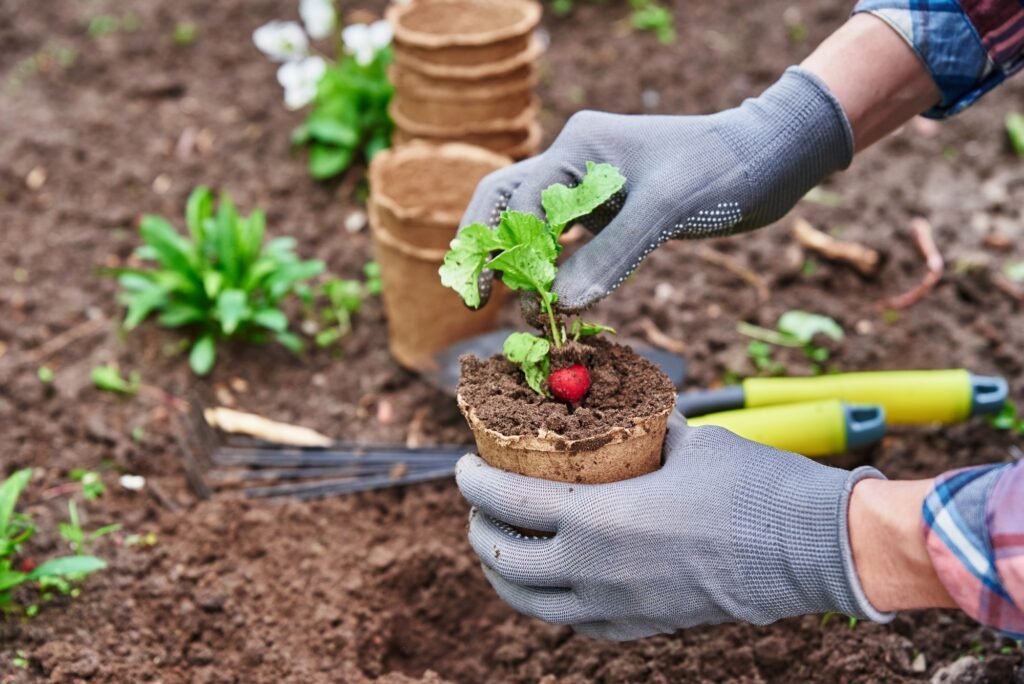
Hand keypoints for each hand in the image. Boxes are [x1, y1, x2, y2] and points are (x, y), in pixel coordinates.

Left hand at [455, 413, 891, 640]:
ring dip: (504, 574)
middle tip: (479, 506)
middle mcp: (595, 573)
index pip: (508, 502)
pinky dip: (550, 600)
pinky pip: (575, 621)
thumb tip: (631, 416)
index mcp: (598, 521)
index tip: (464, 466)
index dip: (474, 483)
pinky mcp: (643, 628)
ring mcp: (618, 609)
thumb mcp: (690, 443)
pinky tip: (555, 580)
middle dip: (479, 531)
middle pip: (505, 561)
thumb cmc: (753, 486)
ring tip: (502, 547)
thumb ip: (647, 434)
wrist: (812, 549)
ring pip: (531, 604)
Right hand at [459, 66, 852, 310]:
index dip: (519, 254)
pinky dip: (551, 267)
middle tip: (477, 299)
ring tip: (501, 303)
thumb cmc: (720, 170)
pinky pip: (565, 239)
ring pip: (530, 221)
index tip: (529, 299)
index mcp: (578, 147)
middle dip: (486, 248)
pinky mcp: (610, 210)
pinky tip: (549, 296)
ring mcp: (590, 186)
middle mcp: (575, 162)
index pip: (524, 204)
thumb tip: (561, 303)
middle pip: (505, 202)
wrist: (769, 160)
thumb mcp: (666, 209)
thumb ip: (611, 254)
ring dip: (515, 260)